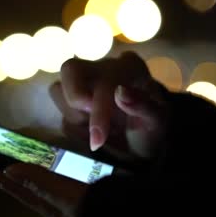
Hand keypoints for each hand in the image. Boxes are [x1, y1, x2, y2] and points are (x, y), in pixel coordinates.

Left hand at [0, 153, 85, 216]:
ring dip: (14, 166)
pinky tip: (41, 162)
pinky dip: (38, 169)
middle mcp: (51, 204)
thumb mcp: (73, 201)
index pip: (7, 184)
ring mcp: (63, 202)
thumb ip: (44, 184)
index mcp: (46, 204)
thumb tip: (9, 168)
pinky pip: (49, 180)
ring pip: (30, 181)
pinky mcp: (77, 198)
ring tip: (0, 152)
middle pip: (14, 182)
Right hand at [51, 51, 167, 159]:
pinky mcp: (72, 106)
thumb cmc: (152, 130)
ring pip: (58, 90)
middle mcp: (103, 69)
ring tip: (101, 131)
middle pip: (70, 68)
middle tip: (89, 121)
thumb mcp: (158, 121)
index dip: (98, 105)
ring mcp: (85, 85)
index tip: (98, 137)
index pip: (105, 75)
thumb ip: (143, 106)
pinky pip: (60, 117)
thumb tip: (120, 92)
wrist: (142, 149)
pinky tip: (94, 133)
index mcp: (128, 67)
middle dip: (74, 97)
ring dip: (75, 117)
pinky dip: (75, 130)